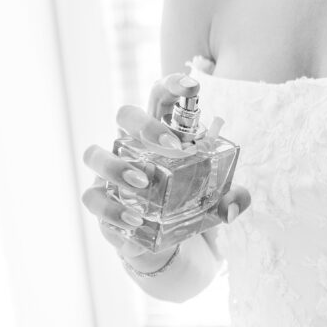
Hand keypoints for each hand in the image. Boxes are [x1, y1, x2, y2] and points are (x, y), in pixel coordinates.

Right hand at [81, 73, 251, 261]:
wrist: (160, 241)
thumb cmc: (183, 206)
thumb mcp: (212, 202)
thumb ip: (230, 199)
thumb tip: (232, 207)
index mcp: (159, 134)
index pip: (160, 97)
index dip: (172, 85)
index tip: (192, 88)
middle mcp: (129, 146)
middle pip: (124, 115)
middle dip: (144, 124)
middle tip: (172, 148)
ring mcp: (108, 172)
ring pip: (94, 154)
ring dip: (117, 166)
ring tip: (143, 184)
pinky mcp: (99, 201)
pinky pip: (93, 199)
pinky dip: (113, 210)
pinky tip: (135, 222)